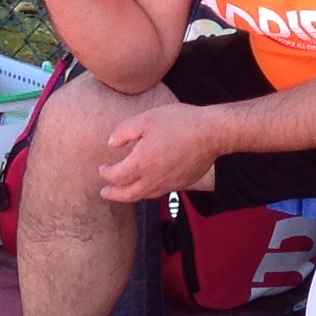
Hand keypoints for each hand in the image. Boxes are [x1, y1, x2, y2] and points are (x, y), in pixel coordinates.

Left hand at [98, 103, 218, 202]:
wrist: (212, 133)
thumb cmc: (180, 123)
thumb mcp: (146, 119)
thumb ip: (124, 132)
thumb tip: (112, 143)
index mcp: (141, 163)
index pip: (116, 176)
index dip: (106, 173)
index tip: (103, 168)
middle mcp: (153, 178)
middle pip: (127, 195)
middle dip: (113, 194)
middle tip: (105, 192)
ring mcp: (169, 183)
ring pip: (145, 195)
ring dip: (131, 194)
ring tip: (125, 190)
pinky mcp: (182, 183)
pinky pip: (161, 192)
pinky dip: (149, 190)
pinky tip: (150, 183)